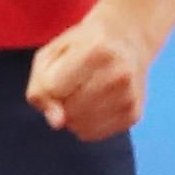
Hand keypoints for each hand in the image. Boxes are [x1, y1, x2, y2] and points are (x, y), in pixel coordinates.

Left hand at [25, 1, 155, 139]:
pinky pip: (91, 134)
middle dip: (60, 102)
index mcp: (98, 51)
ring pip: (78, 126)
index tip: (60, 69)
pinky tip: (93, 105)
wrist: (128, 41)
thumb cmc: (82, 47)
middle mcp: (120, 75)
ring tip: (83, 93)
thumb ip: (41, 87)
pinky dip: (84, 124)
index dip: (47, 84)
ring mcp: (129, 96)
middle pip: (67, 111)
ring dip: (70, 116)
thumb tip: (57, 123)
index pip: (53, 89)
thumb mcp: (51, 54)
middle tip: (73, 81)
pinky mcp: (134, 115)